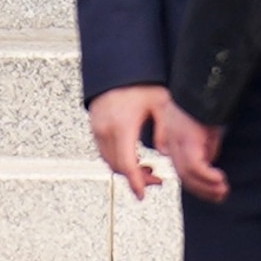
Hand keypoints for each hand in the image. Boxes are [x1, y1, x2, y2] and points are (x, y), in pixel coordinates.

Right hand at [86, 86, 167, 201]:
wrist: (118, 65)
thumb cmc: (141, 81)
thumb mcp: (160, 102)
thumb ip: (164, 129)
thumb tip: (165, 153)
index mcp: (122, 127)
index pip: (127, 164)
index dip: (135, 182)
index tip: (141, 195)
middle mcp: (105, 131)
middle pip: (117, 167)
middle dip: (135, 178)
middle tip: (155, 180)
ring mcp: (97, 129)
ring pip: (109, 161)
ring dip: (126, 169)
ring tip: (147, 169)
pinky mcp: (95, 126)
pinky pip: (104, 151)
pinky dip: (118, 159)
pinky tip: (133, 157)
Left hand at [156, 95, 228, 203]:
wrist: (202, 80)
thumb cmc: (204, 97)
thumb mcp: (204, 124)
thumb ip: (205, 142)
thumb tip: (210, 160)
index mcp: (173, 138)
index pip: (182, 167)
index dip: (196, 182)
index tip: (210, 189)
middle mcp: (172, 143)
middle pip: (184, 176)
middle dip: (202, 190)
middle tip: (219, 196)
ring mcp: (179, 142)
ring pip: (189, 175)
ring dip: (207, 187)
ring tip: (222, 192)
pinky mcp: (189, 140)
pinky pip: (196, 167)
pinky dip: (208, 177)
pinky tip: (220, 180)